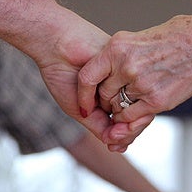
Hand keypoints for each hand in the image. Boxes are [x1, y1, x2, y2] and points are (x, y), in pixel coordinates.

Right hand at [31, 9, 144, 150]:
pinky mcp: (125, 64)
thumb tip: (117, 145)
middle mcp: (121, 87)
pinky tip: (116, 117)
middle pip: (134, 114)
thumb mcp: (80, 109)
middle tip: (117, 141)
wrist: (55, 46)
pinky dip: (124, 108)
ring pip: (136, 104)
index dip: (124, 135)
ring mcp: (124, 76)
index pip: (126, 120)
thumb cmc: (62, 75)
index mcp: (111, 97)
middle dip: (128, 132)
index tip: (115, 145)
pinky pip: (131, 91)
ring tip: (116, 132)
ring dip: (129, 123)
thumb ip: (98, 126)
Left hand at [78, 8, 191, 136]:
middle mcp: (126, 66)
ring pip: (118, 108)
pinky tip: (139, 110)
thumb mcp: (140, 38)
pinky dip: (132, 119)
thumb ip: (121, 56)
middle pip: (103, 94)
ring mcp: (141, 84)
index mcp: (117, 47)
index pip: (87, 77)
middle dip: (106, 101)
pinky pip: (132, 117)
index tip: (84, 102)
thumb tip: (108, 73)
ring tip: (132, 102)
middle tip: (114, 101)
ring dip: (121, 110)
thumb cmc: (177, 36)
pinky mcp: (157, 100)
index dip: (83, 93)